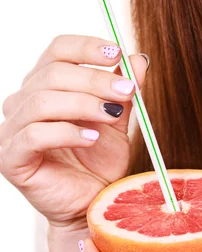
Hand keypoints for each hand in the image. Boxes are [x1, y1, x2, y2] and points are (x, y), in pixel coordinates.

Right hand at [0, 35, 148, 229]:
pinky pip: (34, 135)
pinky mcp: (10, 158)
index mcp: (44, 86)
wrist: (93, 204)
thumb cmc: (99, 161)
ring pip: (42, 101)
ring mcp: (11, 130)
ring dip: (84, 104)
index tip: (117, 53)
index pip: (57, 51)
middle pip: (53, 73)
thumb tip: (138, 59)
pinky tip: (92, 139)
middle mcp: (22, 103)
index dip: (86, 47)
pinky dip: (67, 133)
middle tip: (127, 91)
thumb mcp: (118, 119)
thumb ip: (124, 90)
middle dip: (96, 80)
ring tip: (113, 115)